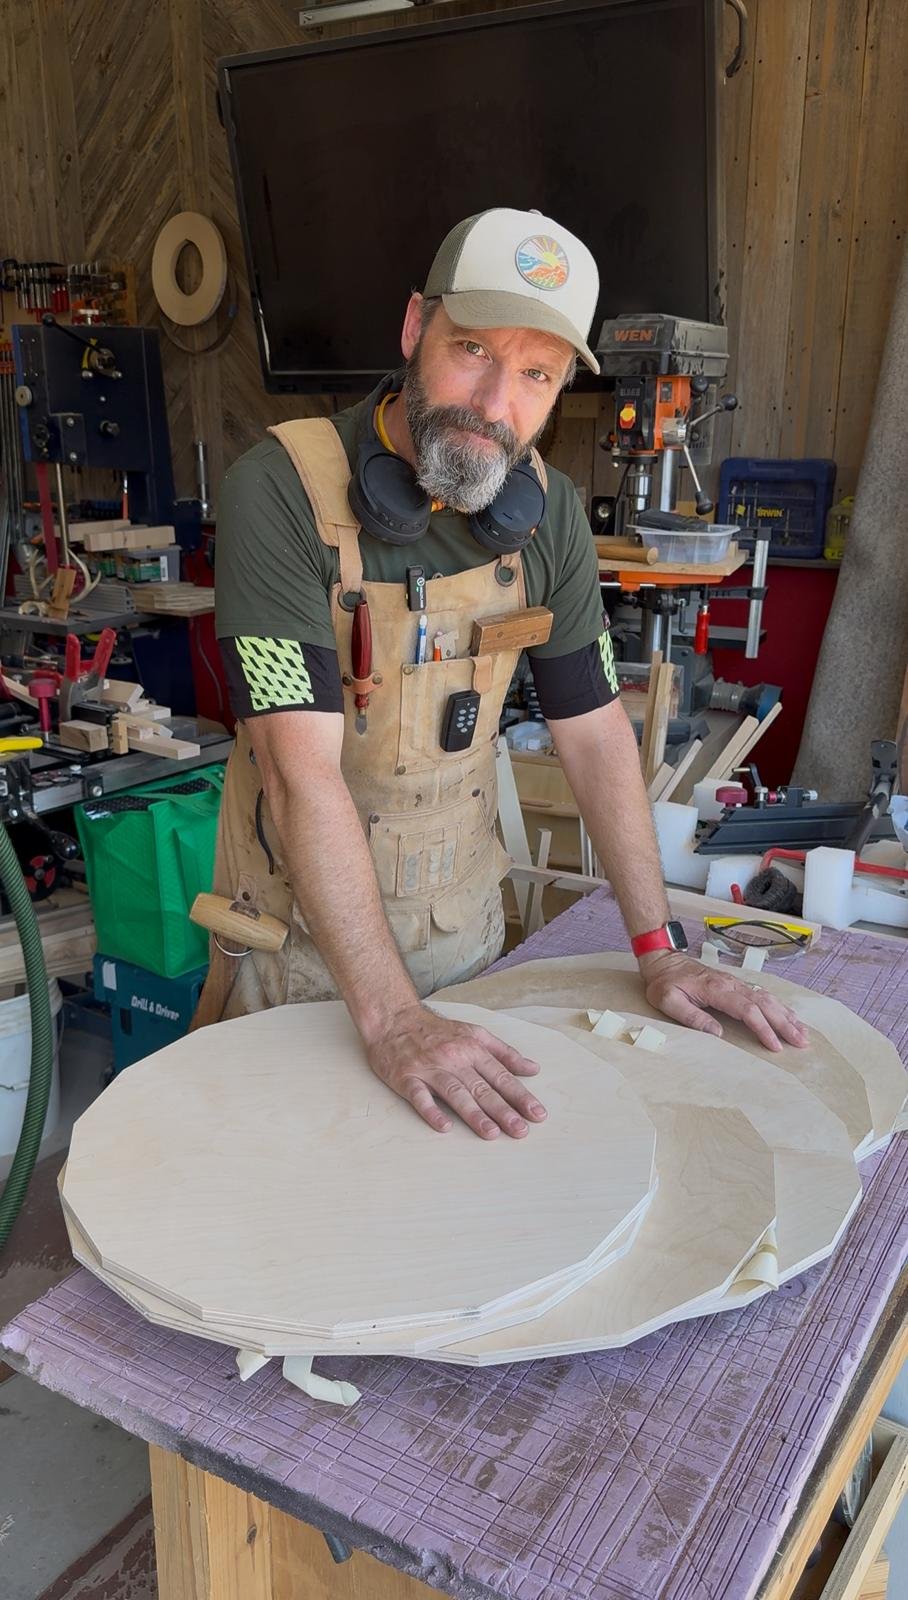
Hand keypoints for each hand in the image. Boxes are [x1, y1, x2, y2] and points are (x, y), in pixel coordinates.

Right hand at [364, 1003, 547, 1138]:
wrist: (394, 1019)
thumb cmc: (437, 1030)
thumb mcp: (474, 1033)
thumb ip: (504, 1052)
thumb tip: (533, 1069)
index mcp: (472, 1049)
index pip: (500, 1076)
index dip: (520, 1096)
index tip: (537, 1114)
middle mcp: (454, 1059)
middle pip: (482, 1088)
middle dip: (503, 1110)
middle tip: (521, 1130)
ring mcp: (430, 1069)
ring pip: (455, 1093)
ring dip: (474, 1114)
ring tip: (491, 1133)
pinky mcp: (407, 1078)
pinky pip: (420, 1097)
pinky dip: (432, 1111)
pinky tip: (444, 1127)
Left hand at [639, 951, 809, 1051]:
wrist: (664, 960)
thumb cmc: (664, 982)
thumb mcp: (669, 1001)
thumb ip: (692, 1017)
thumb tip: (718, 1034)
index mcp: (716, 989)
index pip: (747, 1010)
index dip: (763, 1028)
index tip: (774, 1046)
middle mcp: (731, 984)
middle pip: (764, 1004)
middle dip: (784, 1024)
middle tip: (801, 1042)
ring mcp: (735, 982)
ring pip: (767, 998)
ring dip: (786, 1015)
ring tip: (802, 1032)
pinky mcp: (735, 984)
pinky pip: (762, 994)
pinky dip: (778, 1006)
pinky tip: (788, 1016)